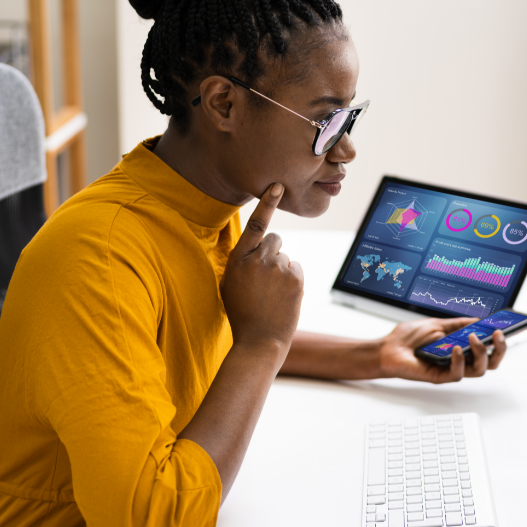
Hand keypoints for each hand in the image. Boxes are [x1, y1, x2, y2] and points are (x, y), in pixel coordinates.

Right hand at [220, 183, 303, 352]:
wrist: (260, 340)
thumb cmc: (242, 312)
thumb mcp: (230, 283)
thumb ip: (242, 261)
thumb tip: (257, 246)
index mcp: (238, 259)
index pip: (256, 225)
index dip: (267, 203)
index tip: (278, 186)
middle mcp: (259, 259)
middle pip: (275, 239)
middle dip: (273, 252)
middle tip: (265, 277)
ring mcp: (279, 268)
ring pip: (285, 256)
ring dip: (281, 269)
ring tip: (271, 293)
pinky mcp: (296, 278)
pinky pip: (296, 268)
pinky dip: (292, 279)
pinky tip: (282, 296)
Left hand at [378, 318, 506, 383]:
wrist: (388, 348)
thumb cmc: (409, 338)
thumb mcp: (438, 324)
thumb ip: (459, 324)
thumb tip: (480, 320)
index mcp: (462, 348)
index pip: (488, 348)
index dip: (503, 341)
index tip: (514, 328)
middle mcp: (460, 361)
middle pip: (490, 363)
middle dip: (500, 350)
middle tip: (497, 335)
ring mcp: (451, 370)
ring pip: (478, 371)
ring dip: (480, 353)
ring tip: (473, 339)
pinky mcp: (439, 377)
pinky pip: (457, 374)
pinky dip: (459, 361)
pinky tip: (455, 348)